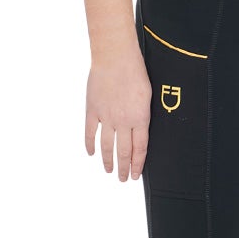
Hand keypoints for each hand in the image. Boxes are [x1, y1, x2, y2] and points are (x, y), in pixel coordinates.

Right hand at [85, 44, 151, 181]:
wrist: (115, 58)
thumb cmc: (135, 72)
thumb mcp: (148, 95)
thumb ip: (144, 115)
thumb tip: (141, 129)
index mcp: (140, 118)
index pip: (140, 148)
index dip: (137, 164)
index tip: (135, 174)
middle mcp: (123, 122)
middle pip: (123, 152)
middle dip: (124, 168)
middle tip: (123, 179)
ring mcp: (106, 117)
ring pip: (106, 146)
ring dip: (108, 161)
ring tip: (109, 170)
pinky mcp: (92, 110)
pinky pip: (90, 132)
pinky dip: (90, 144)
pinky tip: (91, 153)